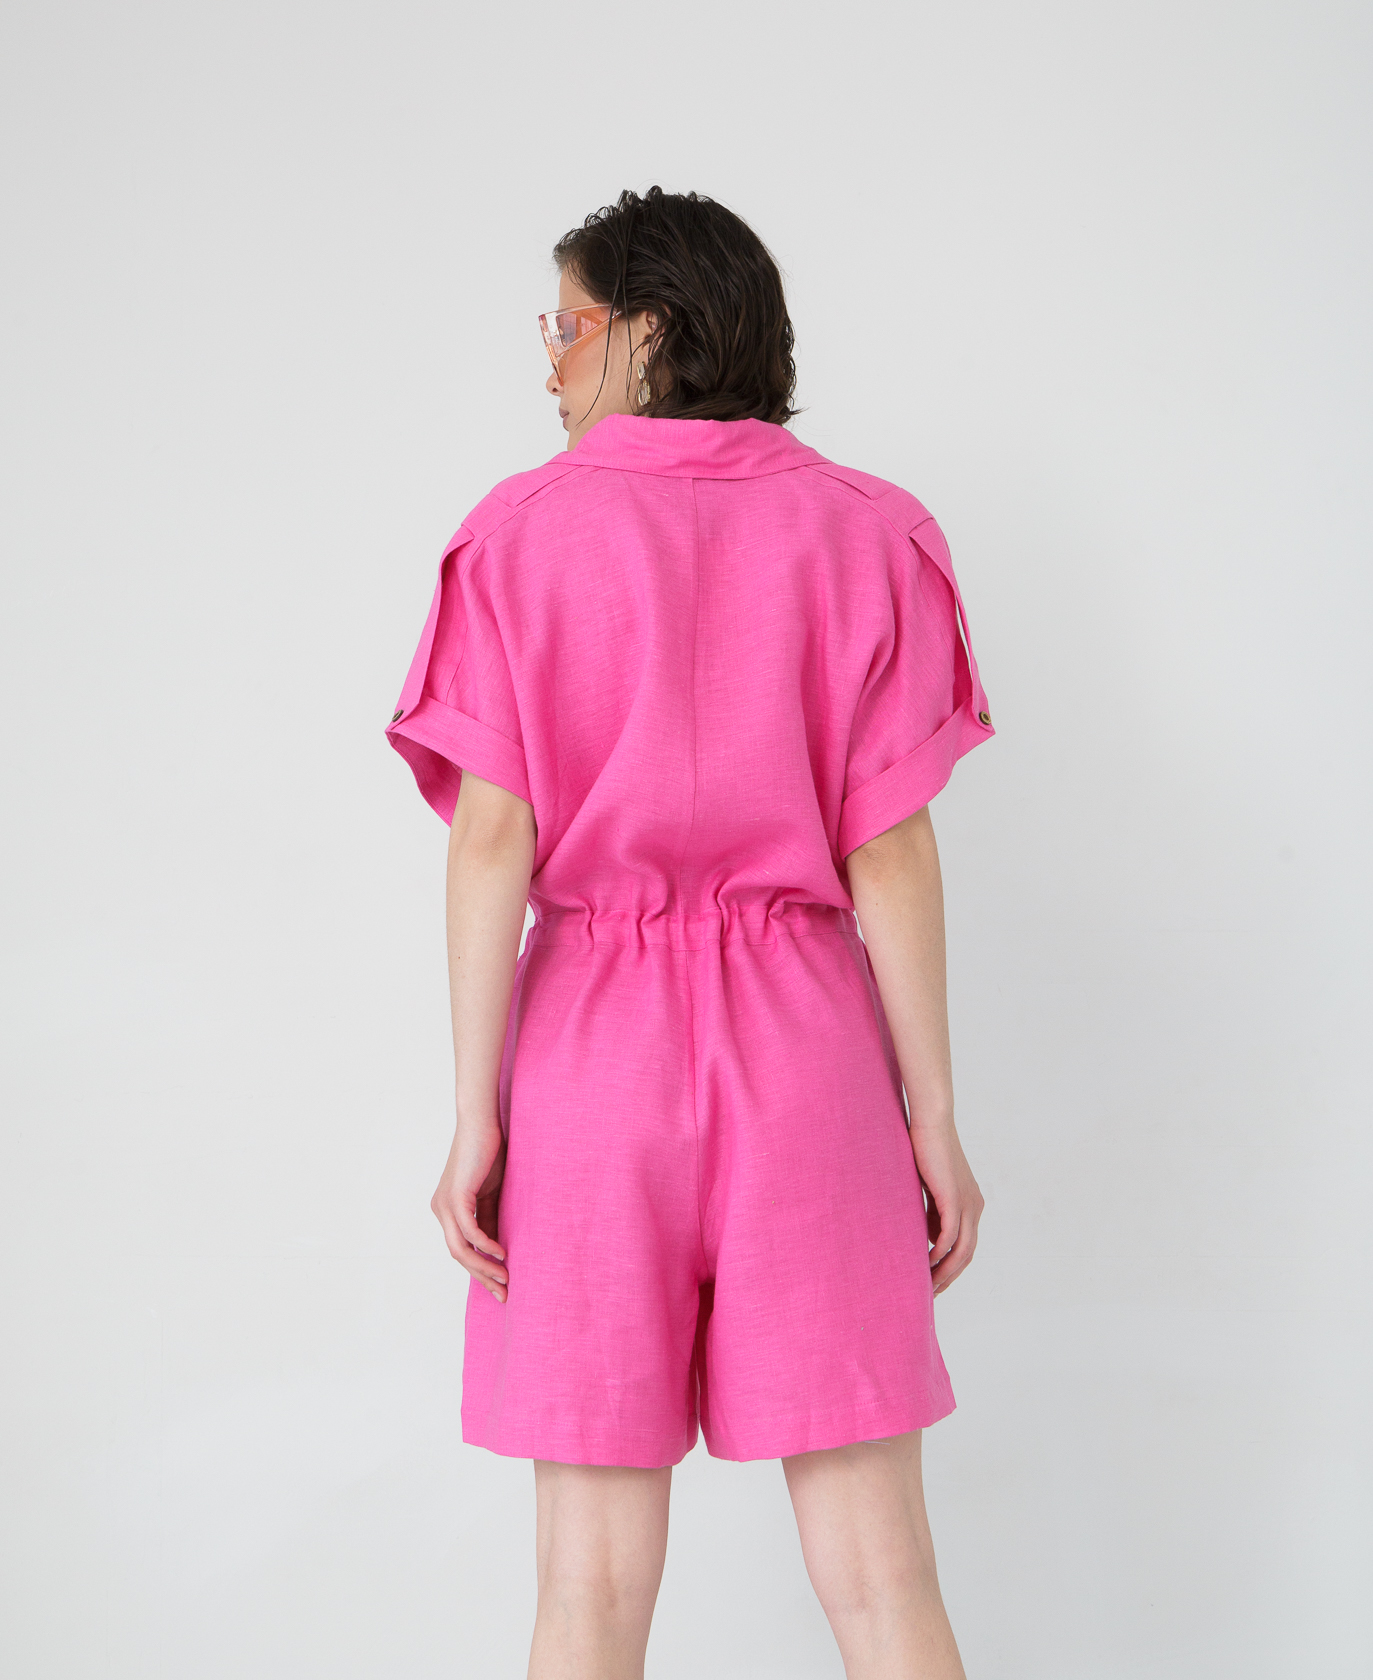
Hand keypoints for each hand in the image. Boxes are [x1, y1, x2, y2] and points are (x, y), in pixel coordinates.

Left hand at [431, 1117, 509, 1300]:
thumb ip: (492, 1220)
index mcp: (447, 1211)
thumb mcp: (492, 1194)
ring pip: (460, 1249)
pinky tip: (502, 1254)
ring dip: (483, 1267)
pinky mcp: (455, 1197)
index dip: (480, 1272)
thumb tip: (499, 1249)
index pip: (462, 1251)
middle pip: (458, 1256)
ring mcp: (445, 1205)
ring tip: (505, 1278)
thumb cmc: (488, 1154)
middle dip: (482, 1277)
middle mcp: (440, 1211)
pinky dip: (485, 1245)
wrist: (481, 1122)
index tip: (500, 1288)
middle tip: (504, 1294)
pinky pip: (469, 1231)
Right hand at [910, 1122, 983, 1295]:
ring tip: (927, 1284)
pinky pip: (951, 1234)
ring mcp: (968, 1202)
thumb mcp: (931, 1189)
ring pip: (962, 1249)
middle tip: (930, 1293)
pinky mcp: (954, 1196)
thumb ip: (932, 1212)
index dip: (952, 1268)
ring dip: (945, 1270)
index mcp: (972, 1205)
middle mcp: (975, 1207)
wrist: (932, 1122)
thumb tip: (927, 1238)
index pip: (966, 1247)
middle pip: (967, 1254)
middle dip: (950, 1276)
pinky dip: (940, 1251)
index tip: (934, 1282)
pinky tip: (927, 1261)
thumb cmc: (926, 1151)